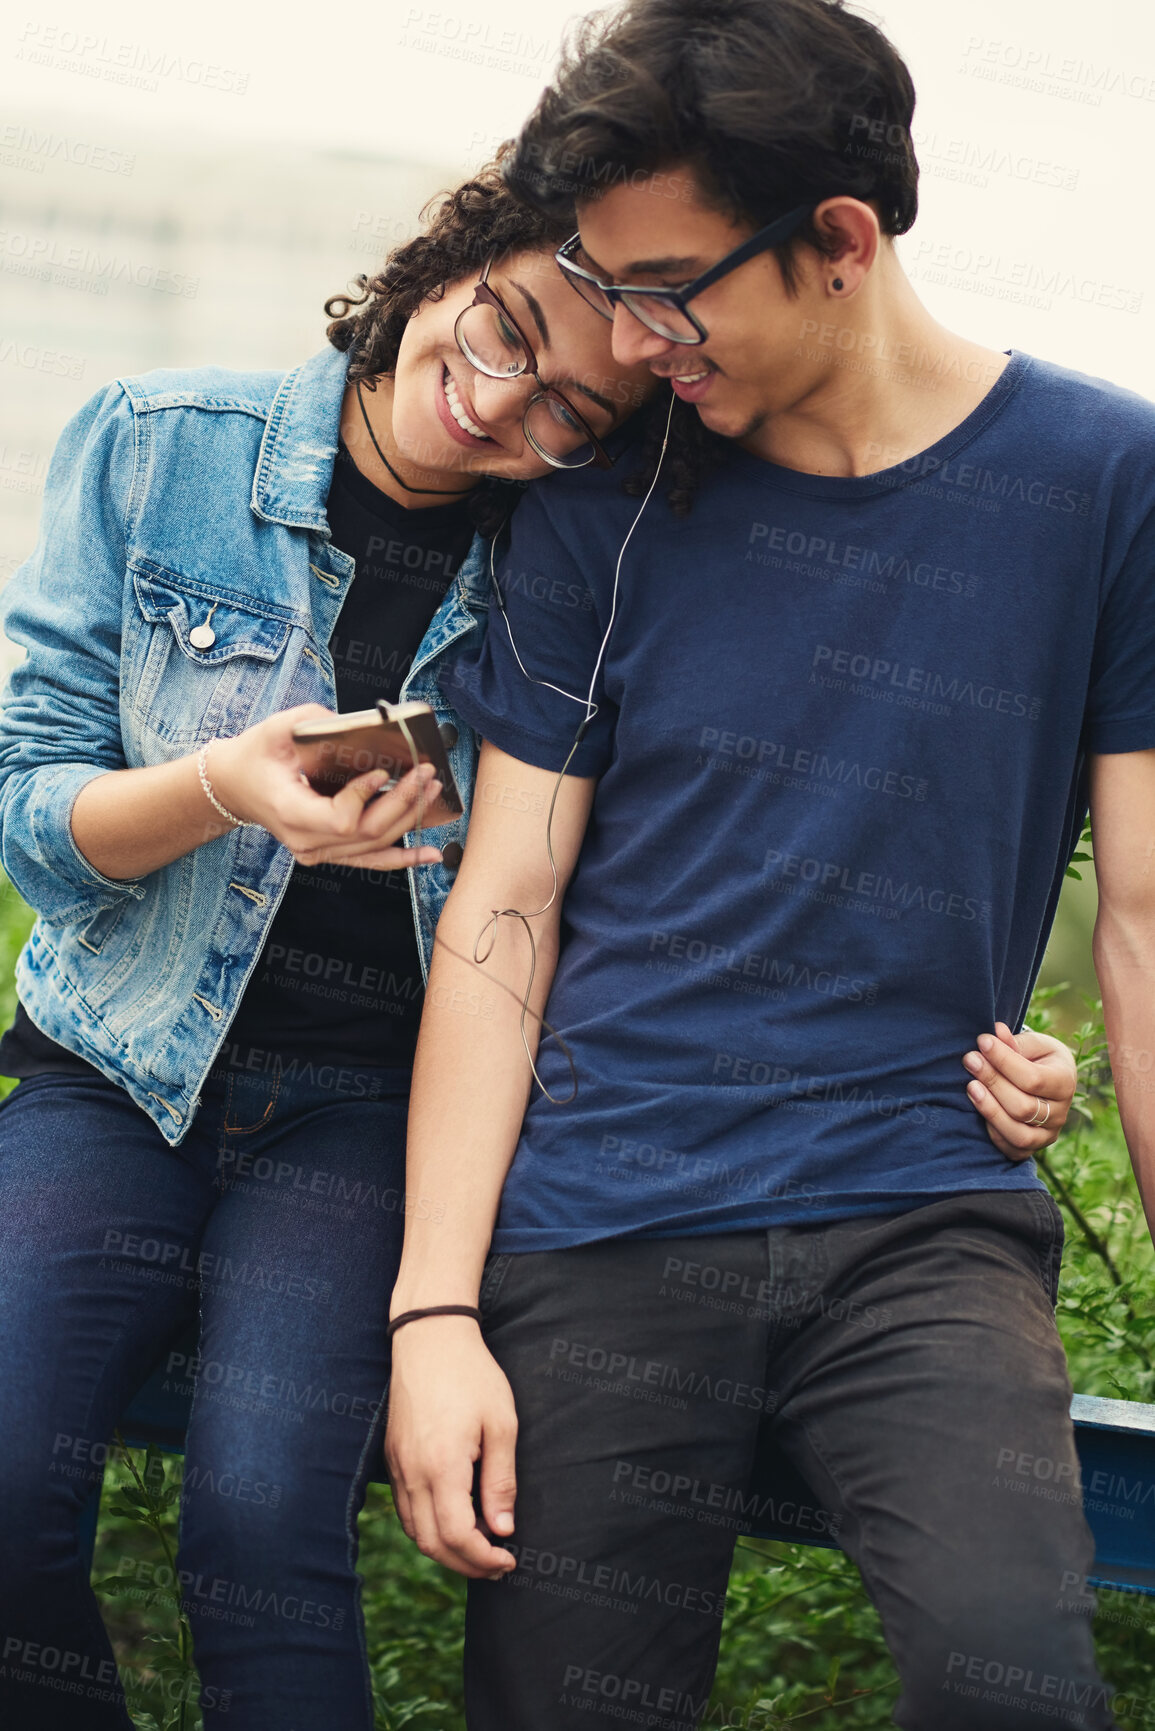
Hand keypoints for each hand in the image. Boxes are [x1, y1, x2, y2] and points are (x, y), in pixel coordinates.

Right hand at [205, 705, 443, 869]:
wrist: (235, 785)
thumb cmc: (256, 755)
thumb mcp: (277, 728)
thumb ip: (316, 722)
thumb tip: (360, 726)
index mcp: (290, 811)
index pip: (340, 819)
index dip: (366, 798)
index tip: (382, 771)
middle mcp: (305, 841)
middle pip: (366, 832)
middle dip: (403, 802)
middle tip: (426, 773)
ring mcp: (317, 852)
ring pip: (374, 845)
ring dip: (409, 819)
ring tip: (433, 791)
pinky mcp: (329, 852)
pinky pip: (371, 860)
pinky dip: (403, 857)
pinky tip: (430, 854)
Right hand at [385, 1318, 518, 1579]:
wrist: (429, 1336)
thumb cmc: (472, 1375)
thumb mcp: (501, 1423)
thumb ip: (500, 1481)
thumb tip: (503, 1529)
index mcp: (442, 1466)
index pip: (458, 1537)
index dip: (484, 1559)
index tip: (509, 1560)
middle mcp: (413, 1472)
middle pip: (432, 1544)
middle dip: (465, 1564)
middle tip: (497, 1565)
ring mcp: (398, 1465)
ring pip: (414, 1531)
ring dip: (445, 1550)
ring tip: (479, 1547)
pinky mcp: (392, 1456)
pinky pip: (404, 1509)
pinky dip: (427, 1528)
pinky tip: (452, 1520)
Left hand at [962, 1022, 1076, 1159]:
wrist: (1046, 1080)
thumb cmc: (1038, 1057)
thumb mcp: (1033, 1044)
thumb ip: (1015, 1042)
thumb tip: (996, 1031)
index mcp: (1065, 1082)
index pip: (1033, 1079)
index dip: (1004, 1061)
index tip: (982, 1042)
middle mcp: (1061, 1113)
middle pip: (1023, 1108)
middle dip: (992, 1082)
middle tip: (970, 1059)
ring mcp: (1048, 1134)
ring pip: (1018, 1133)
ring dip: (989, 1109)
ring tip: (970, 1086)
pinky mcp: (1032, 1148)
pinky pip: (1012, 1149)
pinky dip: (993, 1130)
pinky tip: (978, 1107)